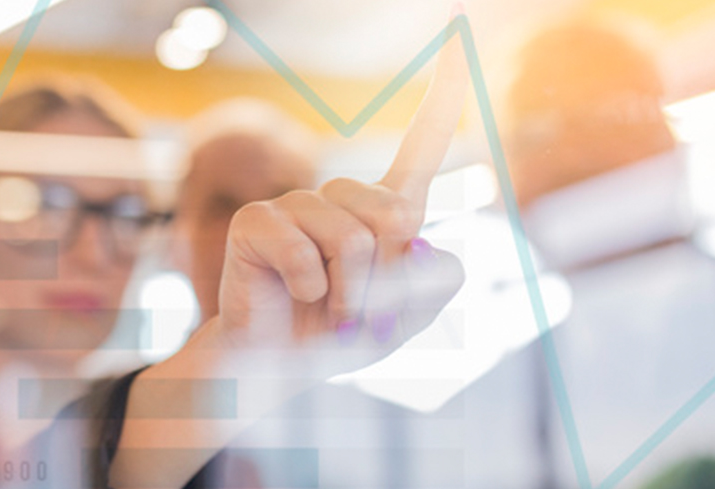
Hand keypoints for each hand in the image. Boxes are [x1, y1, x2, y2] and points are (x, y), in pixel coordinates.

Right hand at [194, 9, 469, 379]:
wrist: (275, 367)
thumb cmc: (341, 333)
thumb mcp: (408, 317)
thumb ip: (438, 280)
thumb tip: (416, 236)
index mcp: (383, 211)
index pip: (421, 147)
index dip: (444, 95)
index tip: (457, 33)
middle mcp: (341, 197)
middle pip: (395, 215)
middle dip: (385, 279)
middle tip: (356, 309)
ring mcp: (296, 204)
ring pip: (353, 239)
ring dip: (348, 295)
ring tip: (328, 310)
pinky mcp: (257, 221)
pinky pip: (302, 252)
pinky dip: (309, 291)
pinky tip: (295, 296)